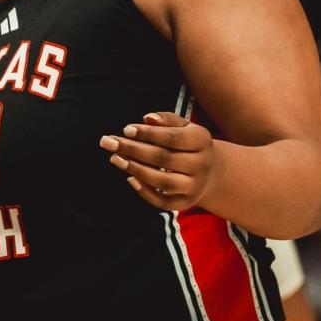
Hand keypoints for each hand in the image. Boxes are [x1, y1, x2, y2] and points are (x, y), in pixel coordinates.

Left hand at [100, 111, 215, 211]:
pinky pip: (163, 202)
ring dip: (136, 170)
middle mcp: (201, 165)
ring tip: (115, 158)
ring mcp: (194, 186)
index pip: (173, 138)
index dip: (149, 134)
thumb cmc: (189, 144)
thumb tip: (148, 118)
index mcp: (203, 141)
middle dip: (133, 150)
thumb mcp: (184, 126)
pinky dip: (145, 192)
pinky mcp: (186, 202)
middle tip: (109, 142)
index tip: (126, 129)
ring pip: (163, 182)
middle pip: (164, 159)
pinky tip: (129, 178)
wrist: (211, 172)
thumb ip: (166, 120)